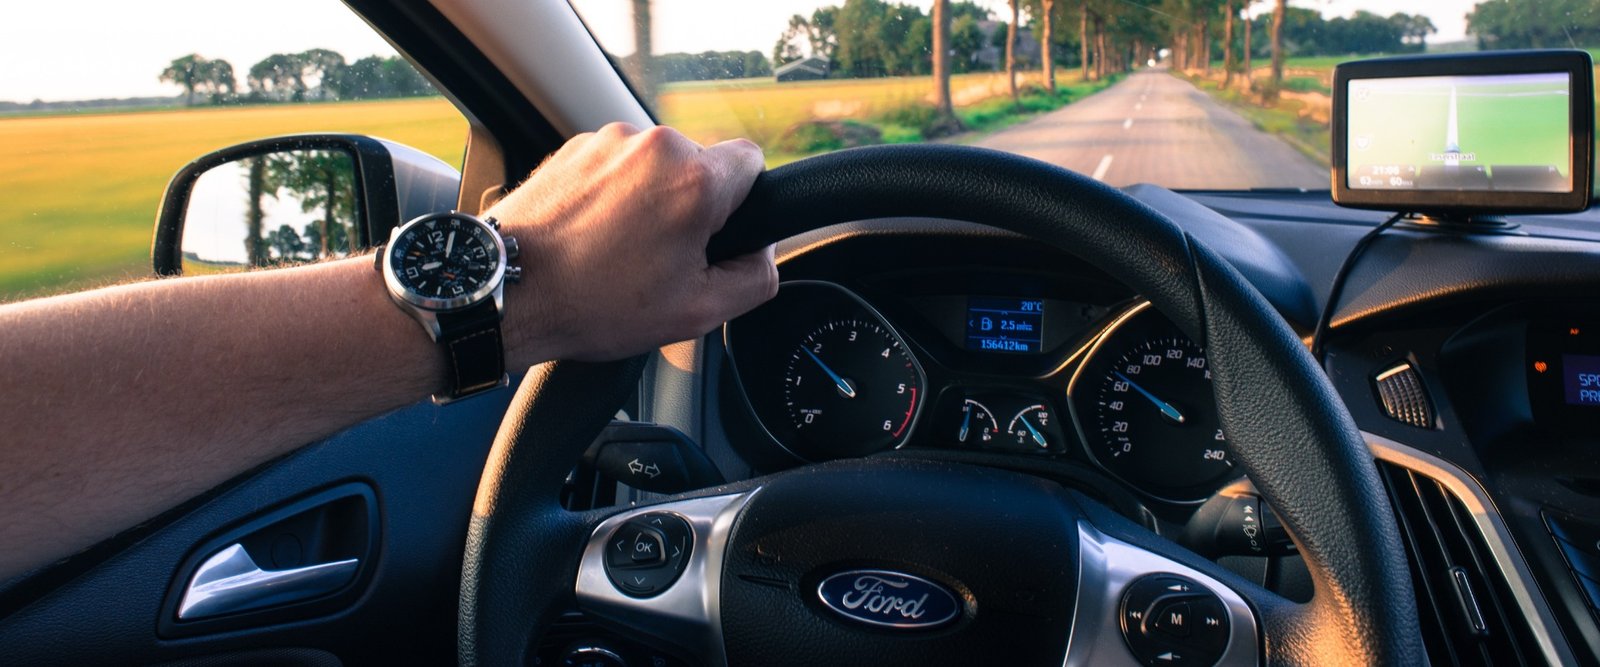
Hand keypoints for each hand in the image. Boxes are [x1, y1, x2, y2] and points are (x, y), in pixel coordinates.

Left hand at [488, 123, 776, 363]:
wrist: (508, 291)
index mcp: (695, 180)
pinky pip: (617, 167)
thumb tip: (764, 254)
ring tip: (617, 252)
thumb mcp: (698, 312)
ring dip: (650, 202)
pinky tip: (592, 237)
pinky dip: (614, 197)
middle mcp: (654, 146)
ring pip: (656, 168)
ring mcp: (609, 141)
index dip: (743, 204)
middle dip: (691, 208)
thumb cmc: (594, 304)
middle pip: (701, 167)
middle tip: (661, 259)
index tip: (716, 236)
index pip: (753, 162)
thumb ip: (755, 278)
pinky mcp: (574, 147)